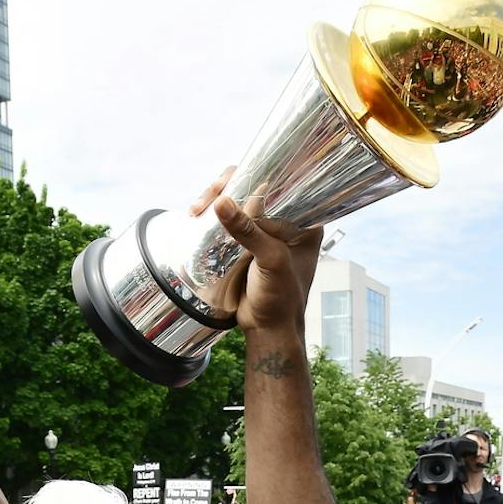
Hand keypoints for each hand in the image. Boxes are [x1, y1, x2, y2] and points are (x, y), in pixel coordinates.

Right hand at [190, 168, 322, 337]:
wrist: (268, 329)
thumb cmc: (282, 298)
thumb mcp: (270, 261)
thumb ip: (248, 231)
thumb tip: (220, 202)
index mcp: (305, 221)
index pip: (282, 182)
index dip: (256, 174)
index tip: (230, 180)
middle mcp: (286, 221)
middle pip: (256, 187)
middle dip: (228, 185)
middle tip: (209, 196)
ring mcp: (264, 231)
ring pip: (238, 200)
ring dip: (216, 198)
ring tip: (197, 209)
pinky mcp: (245, 242)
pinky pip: (228, 219)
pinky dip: (212, 214)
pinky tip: (197, 215)